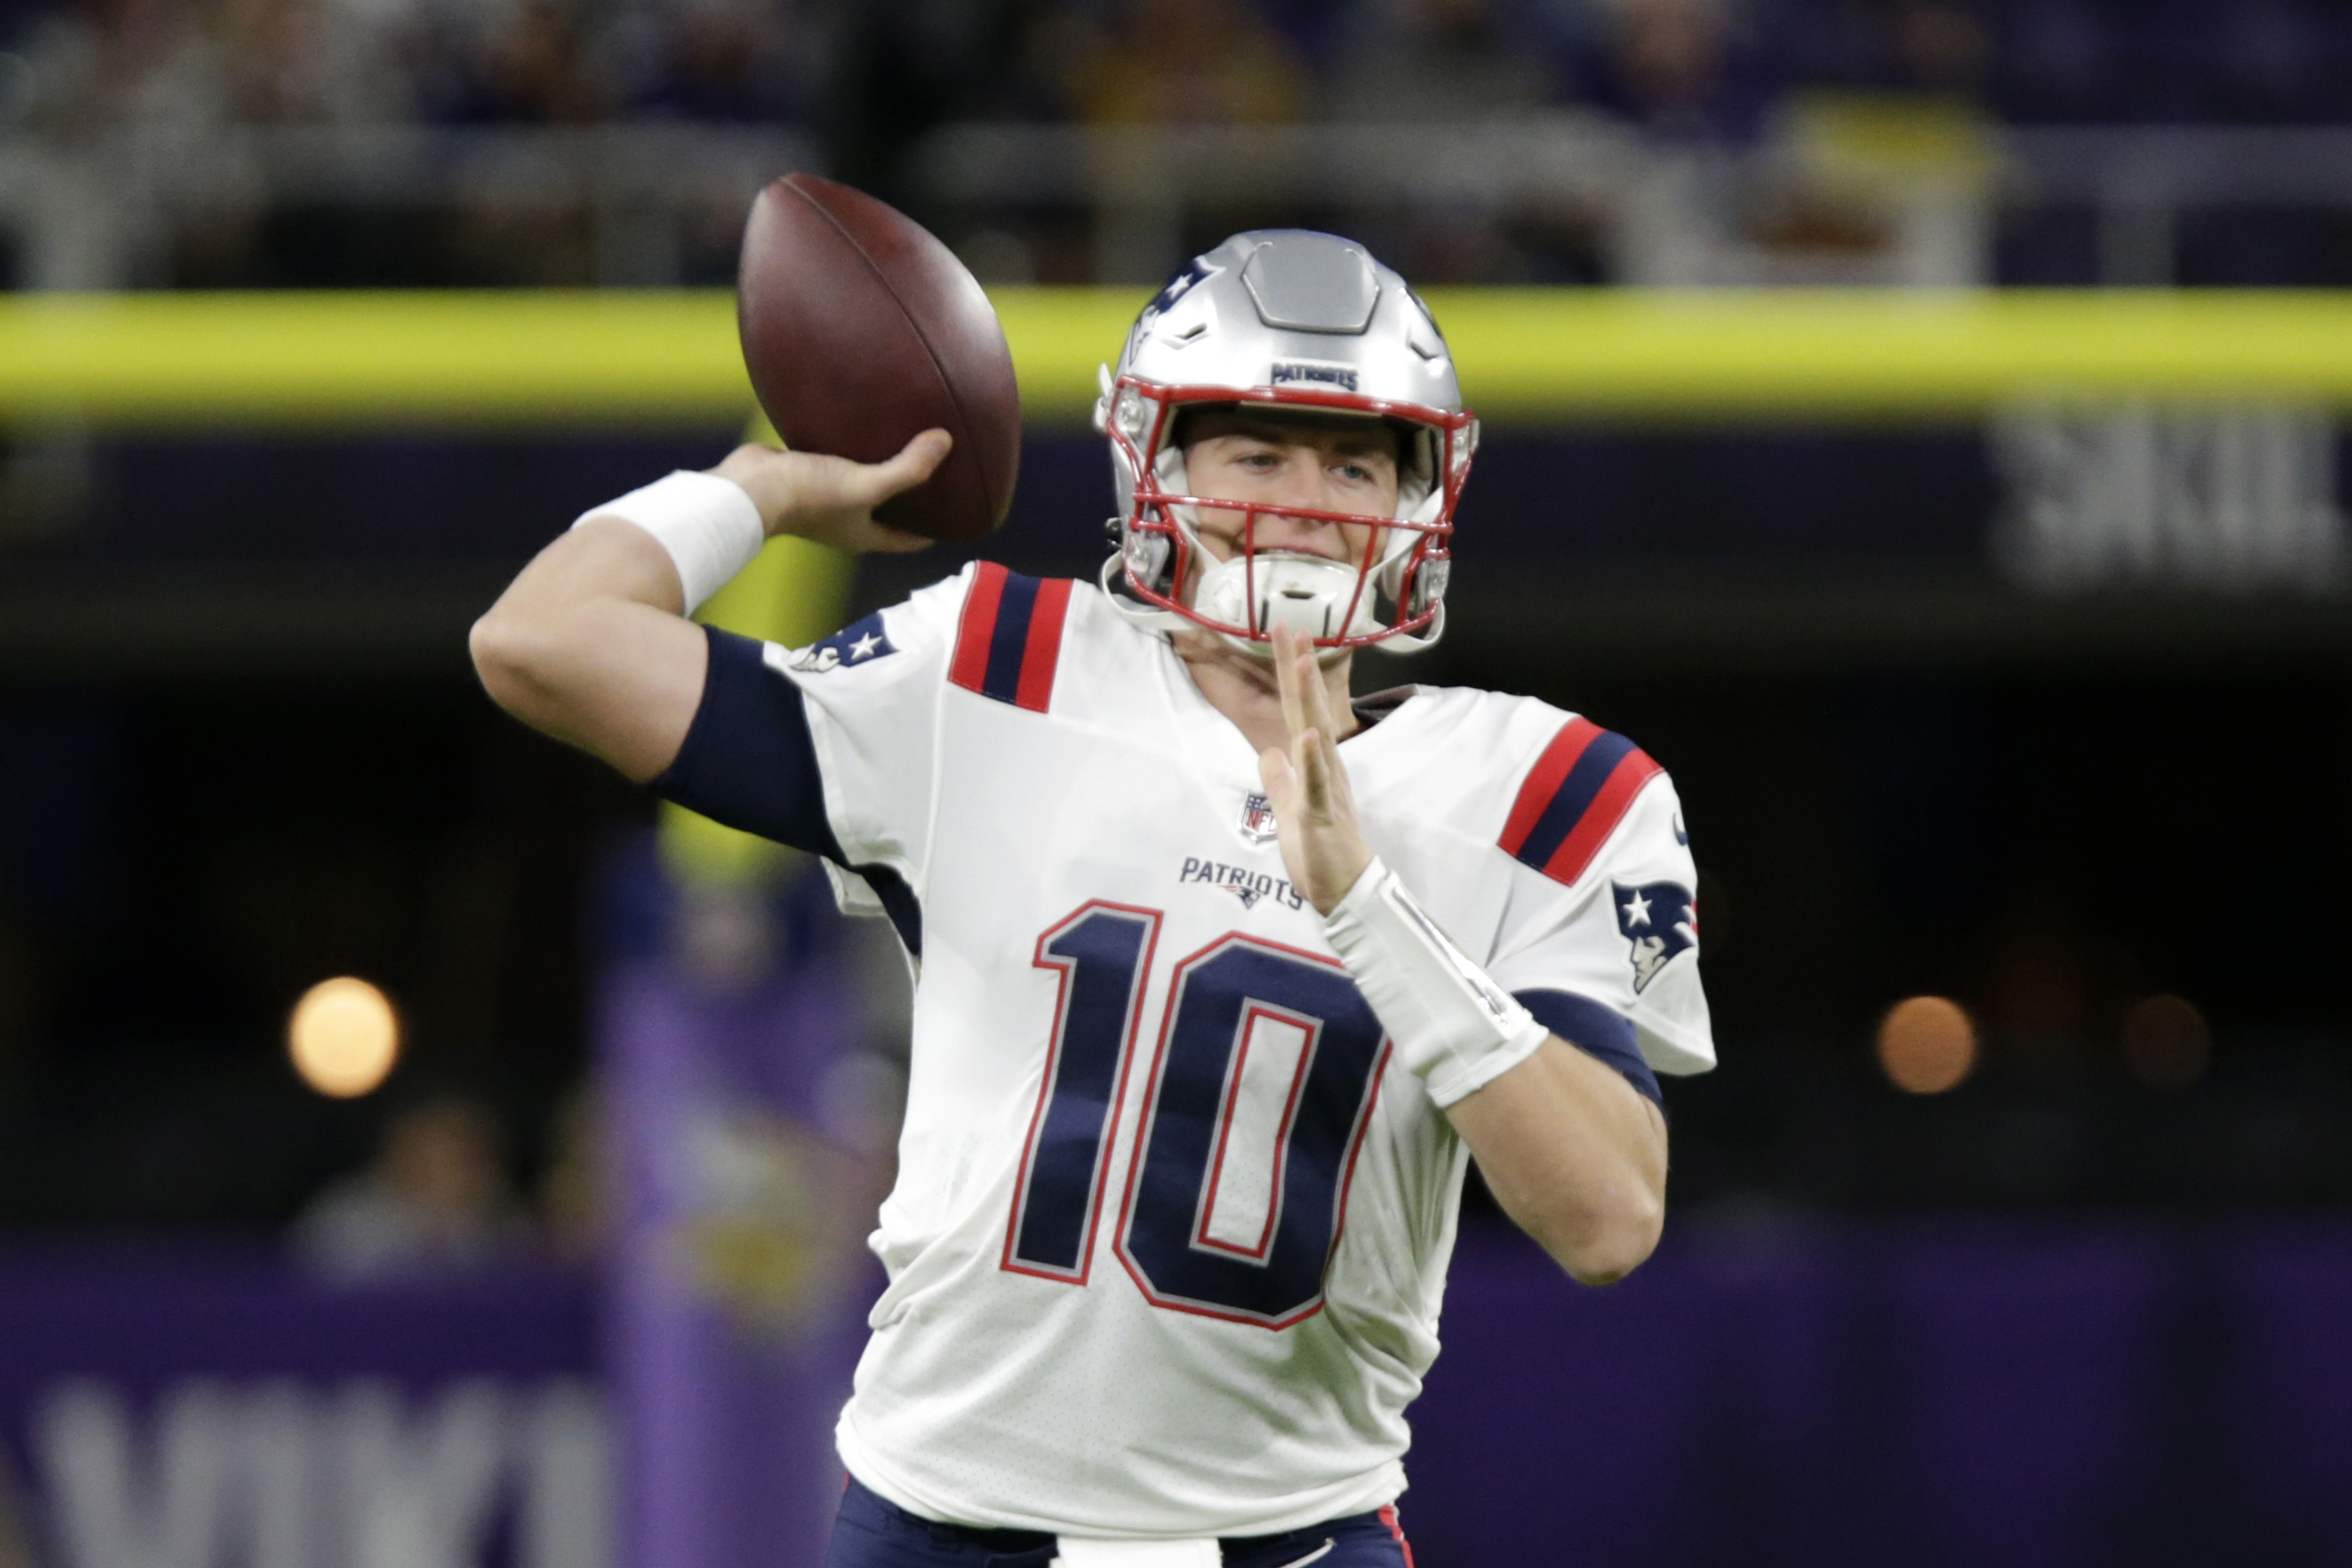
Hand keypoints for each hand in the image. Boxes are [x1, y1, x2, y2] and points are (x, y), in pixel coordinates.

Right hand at [708, 429, 948, 553]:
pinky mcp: (806, 472)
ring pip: (863, 482)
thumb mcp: (865, 485)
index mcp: (864, 535)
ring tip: (908, 440)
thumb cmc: (807, 497)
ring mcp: (825, 497)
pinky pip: (838, 458)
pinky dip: (852, 446)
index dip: (936, 531)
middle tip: (942, 471)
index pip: (910, 540)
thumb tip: (946, 440)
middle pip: (890, 511)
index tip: (960, 514)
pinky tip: (864, 421)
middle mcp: (846, 520)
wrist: (747, 488)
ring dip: (883, 466)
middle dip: (914, 497)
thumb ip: (907, 468)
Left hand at [1257, 626, 1373, 915]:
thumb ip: (1279, 780)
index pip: (1301, 710)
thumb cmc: (1320, 852)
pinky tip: (1309, 736)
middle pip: (1309, 709)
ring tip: (1301, 663)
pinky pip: (1317, 784)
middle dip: (1298, 669)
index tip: (1286, 636)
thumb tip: (1268, 752)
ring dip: (1309, 699)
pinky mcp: (1323, 814)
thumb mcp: (1290, 809)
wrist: (1345, 891)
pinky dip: (1313, 760)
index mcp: (1317, 764)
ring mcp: (1326, 788)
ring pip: (1316, 735)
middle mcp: (1326, 766)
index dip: (1291, 674)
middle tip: (1291, 628)